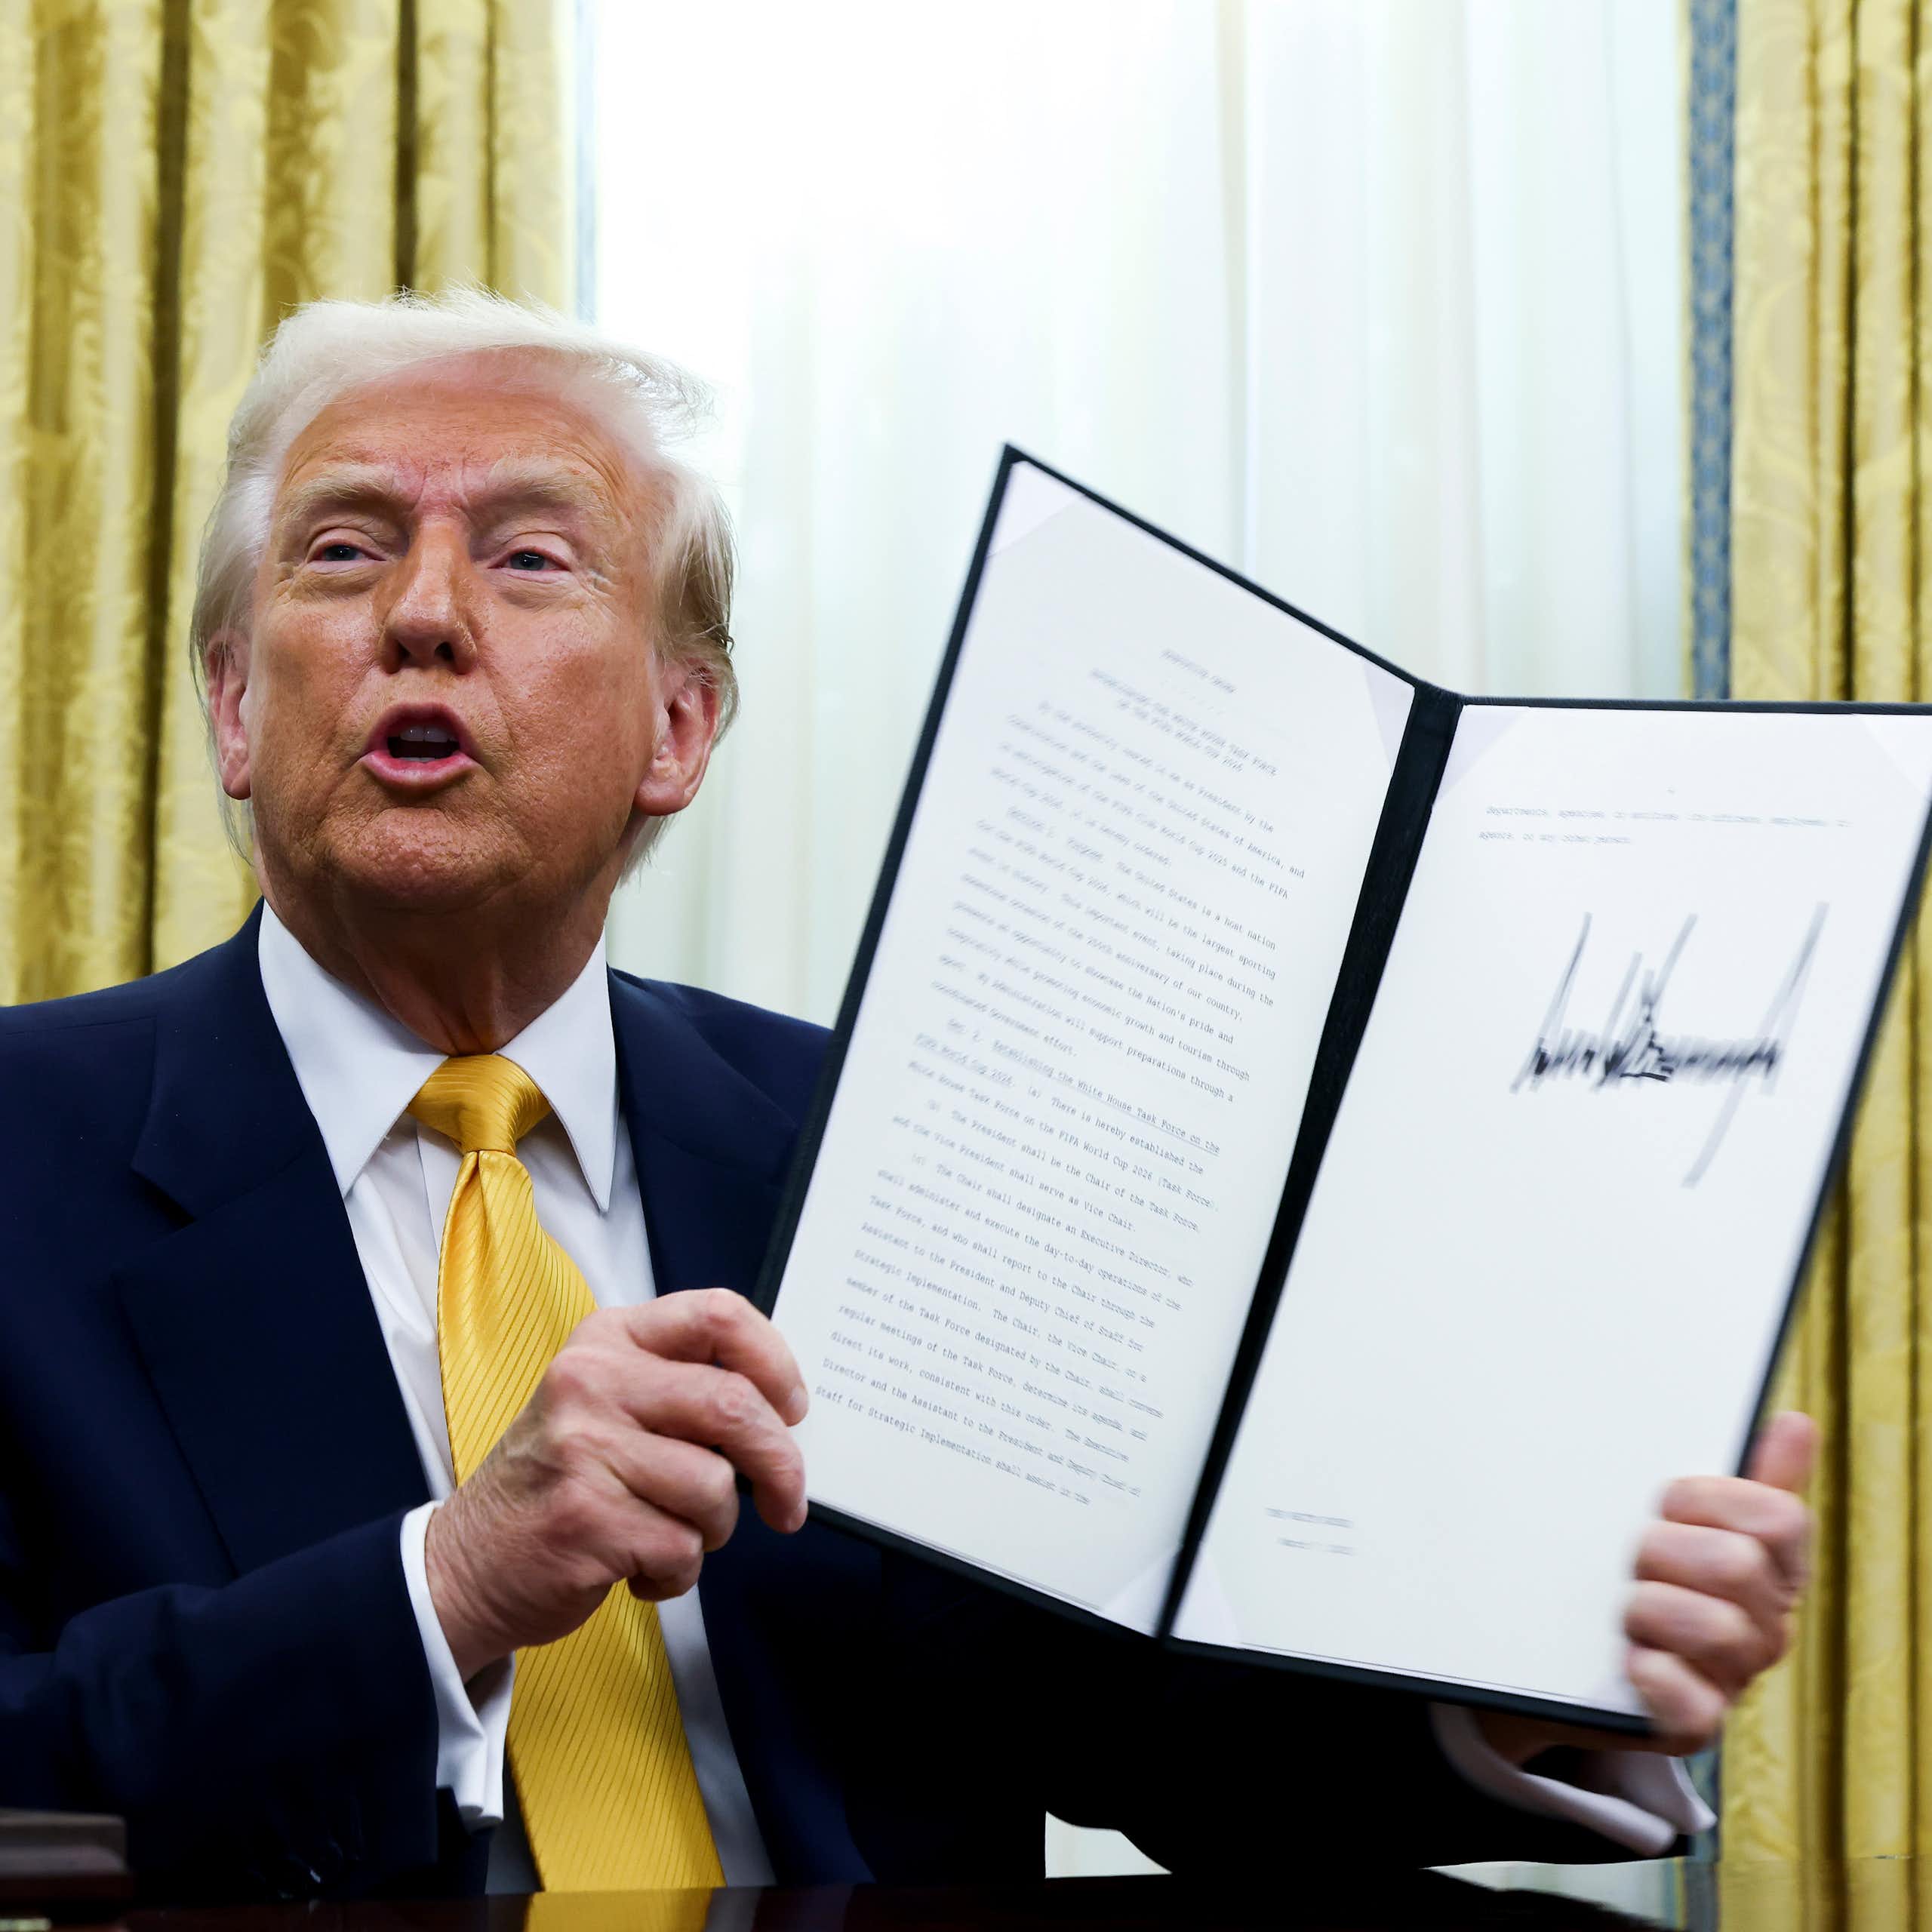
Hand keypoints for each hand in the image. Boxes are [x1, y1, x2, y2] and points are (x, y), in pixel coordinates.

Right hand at [425, 1288, 808, 1679]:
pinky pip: (683, 1549)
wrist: (466, 1561)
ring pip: (714, 1489)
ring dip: (712, 1530)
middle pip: (733, 1405)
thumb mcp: (604, 1402)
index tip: (792, 1408)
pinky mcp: (586, 1519)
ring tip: (670, 1534)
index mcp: (607, 1340)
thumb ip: (678, 1387)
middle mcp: (591, 1382)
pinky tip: (639, 1567)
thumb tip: (781, 1410)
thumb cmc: (558, 1482)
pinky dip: (677, 1574)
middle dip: (780, 1463)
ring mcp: (584, 1450)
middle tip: (787, 1501)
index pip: (717, 1315)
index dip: (775, 1362)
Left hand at [1478, 1411, 1816, 1765]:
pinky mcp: (1695, 1726)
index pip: (1779, 1517)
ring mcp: (1734, 1677)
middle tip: (1632, 1559)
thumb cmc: (1649, 1574)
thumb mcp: (1690, 1518)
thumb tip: (1797, 1422)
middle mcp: (1766, 1625)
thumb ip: (1746, 1475)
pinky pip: (1691, 1703)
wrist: (1579, 1656)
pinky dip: (1651, 1673)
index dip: (1708, 1499)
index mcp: (1773, 1567)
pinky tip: (1629, 1658)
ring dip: (1647, 1608)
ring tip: (1624, 1609)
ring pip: (1713, 1628)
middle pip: (1736, 1564)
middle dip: (1663, 1550)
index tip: (1664, 1503)